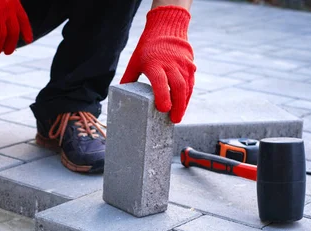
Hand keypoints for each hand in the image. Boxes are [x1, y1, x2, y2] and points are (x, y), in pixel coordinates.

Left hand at [121, 6, 195, 122]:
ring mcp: (182, 64)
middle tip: (174, 120)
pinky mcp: (190, 65)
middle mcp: (170, 64)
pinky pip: (191, 83)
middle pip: (178, 87)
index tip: (164, 109)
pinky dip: (188, 96)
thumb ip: (128, 78)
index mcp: (154, 64)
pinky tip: (184, 105)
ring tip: (178, 116)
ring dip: (184, 103)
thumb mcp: (135, 61)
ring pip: (187, 87)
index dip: (163, 96)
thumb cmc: (147, 49)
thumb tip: (119, 96)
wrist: (166, 29)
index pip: (160, 82)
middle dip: (178, 105)